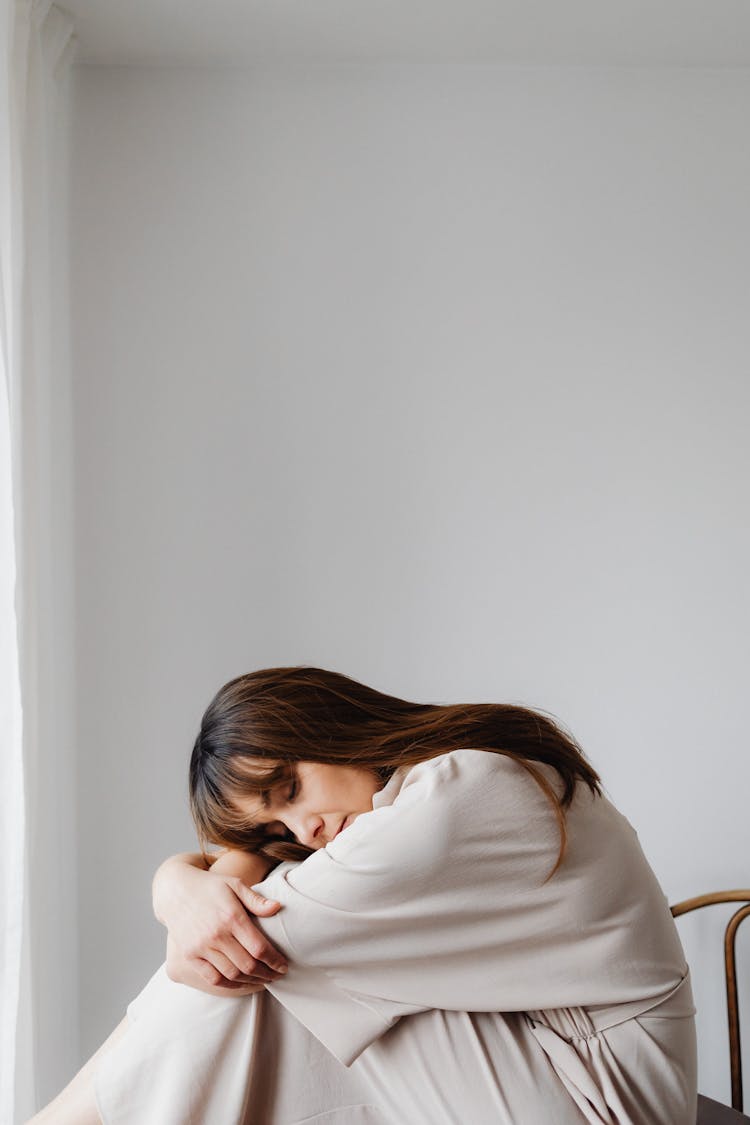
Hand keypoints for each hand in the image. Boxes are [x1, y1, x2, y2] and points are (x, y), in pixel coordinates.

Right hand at [154, 851, 288, 989]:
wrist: (175, 891)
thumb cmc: (210, 886)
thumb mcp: (234, 884)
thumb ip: (256, 900)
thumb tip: (277, 908)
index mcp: (231, 916)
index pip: (259, 948)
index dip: (275, 961)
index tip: (284, 966)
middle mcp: (216, 934)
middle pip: (248, 965)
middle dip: (267, 974)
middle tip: (277, 976)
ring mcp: (201, 946)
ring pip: (232, 974)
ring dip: (251, 981)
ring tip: (263, 980)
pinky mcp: (190, 955)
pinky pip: (213, 978)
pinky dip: (230, 984)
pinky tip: (241, 982)